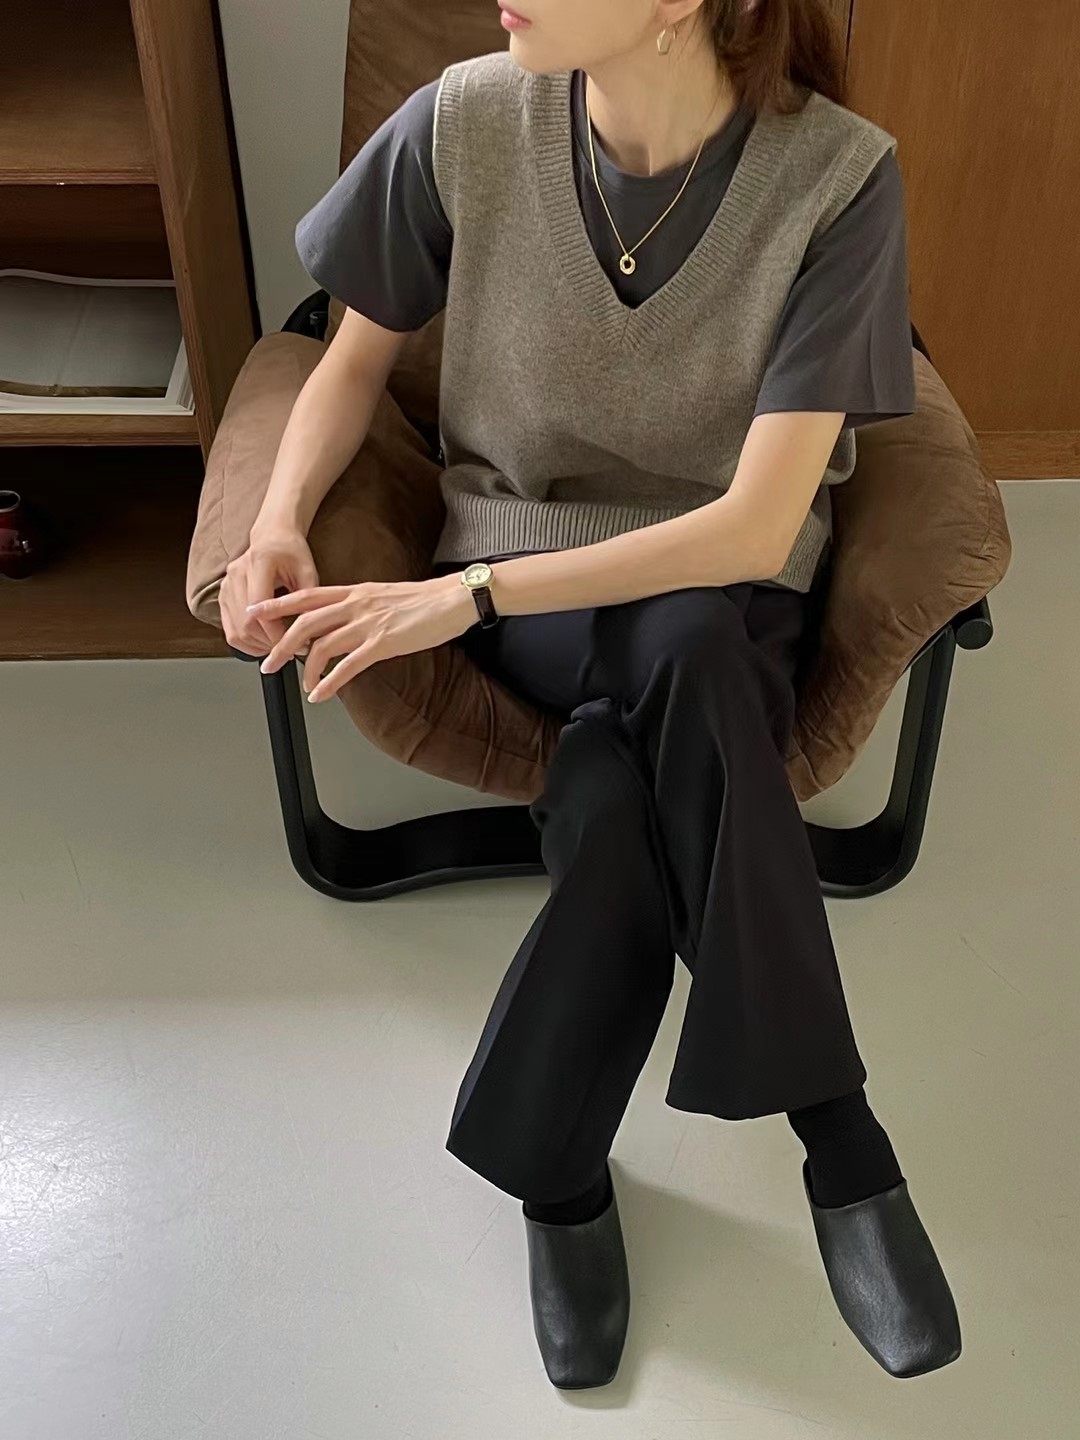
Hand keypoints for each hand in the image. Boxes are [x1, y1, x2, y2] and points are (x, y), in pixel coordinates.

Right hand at [219, 525, 320, 655]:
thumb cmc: (292, 552)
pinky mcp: (223, 596)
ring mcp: (226, 585)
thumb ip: (308, 601)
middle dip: (269, 644)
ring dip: (258, 646)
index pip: (262, 610)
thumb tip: (309, 634)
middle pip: (246, 624)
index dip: (278, 634)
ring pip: (236, 631)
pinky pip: (229, 629)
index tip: (297, 646)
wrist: (272, 537)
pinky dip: (246, 642)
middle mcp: (237, 574)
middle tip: (290, 651)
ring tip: (279, 649)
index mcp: (259, 563)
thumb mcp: (308, 572)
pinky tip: (264, 644)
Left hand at [249, 574, 476, 702]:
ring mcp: (369, 623)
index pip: (306, 594)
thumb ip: (358, 606)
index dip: (277, 604)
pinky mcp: (384, 643)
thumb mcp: (382, 595)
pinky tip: (320, 694)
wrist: (453, 598)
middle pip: (305, 622)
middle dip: (280, 645)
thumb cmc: (423, 600)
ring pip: (322, 646)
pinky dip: (329, 682)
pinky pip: (348, 666)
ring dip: (305, 669)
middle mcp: (356, 604)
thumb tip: (339, 621)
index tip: (254, 612)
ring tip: (300, 685)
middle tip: (266, 663)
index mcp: (354, 591)